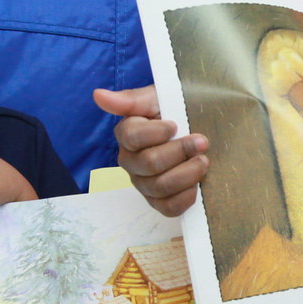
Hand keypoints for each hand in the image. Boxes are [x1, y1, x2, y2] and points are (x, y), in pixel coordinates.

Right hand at [93, 85, 208, 216]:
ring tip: (203, 161)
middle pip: (149, 163)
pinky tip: (197, 185)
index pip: (132, 137)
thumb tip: (98, 95)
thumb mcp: (157, 98)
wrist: (197, 128)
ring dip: (187, 174)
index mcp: (127, 134)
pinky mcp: (159, 201)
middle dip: (180, 152)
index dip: (156, 133)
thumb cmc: (175, 112)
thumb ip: (129, 100)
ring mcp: (143, 183)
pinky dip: (184, 198)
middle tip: (202, 142)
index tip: (175, 125)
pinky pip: (167, 208)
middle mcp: (130, 161)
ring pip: (159, 187)